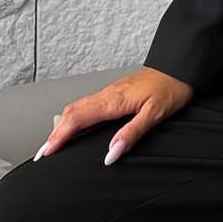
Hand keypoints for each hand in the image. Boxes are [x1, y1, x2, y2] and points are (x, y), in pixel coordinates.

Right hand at [32, 68, 195, 165]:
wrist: (180, 67)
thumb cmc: (171, 89)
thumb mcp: (155, 114)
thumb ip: (132, 134)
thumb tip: (110, 154)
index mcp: (113, 100)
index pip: (76, 119)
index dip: (58, 137)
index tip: (46, 153)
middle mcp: (107, 94)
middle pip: (70, 112)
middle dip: (54, 133)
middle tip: (43, 154)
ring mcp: (109, 91)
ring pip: (76, 107)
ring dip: (61, 125)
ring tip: (53, 143)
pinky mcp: (114, 92)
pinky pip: (86, 104)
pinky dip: (73, 117)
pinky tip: (75, 125)